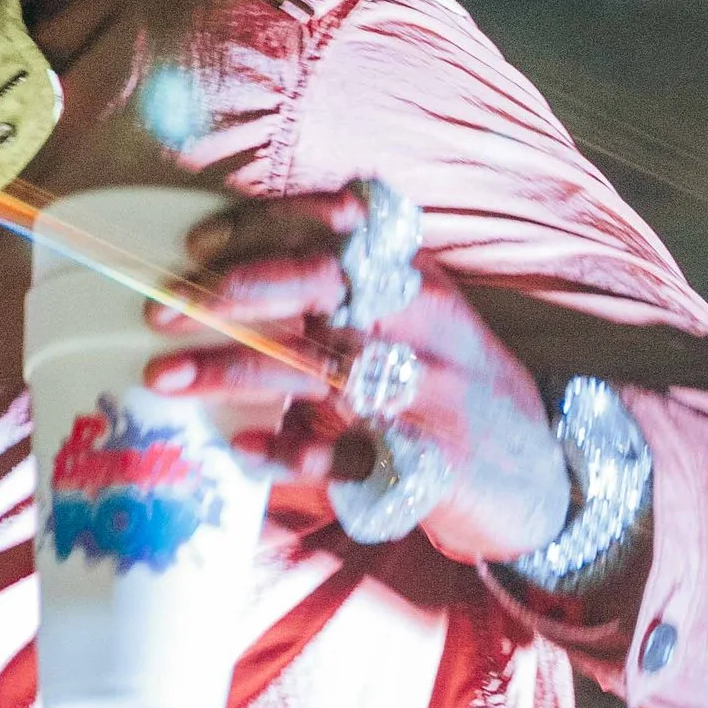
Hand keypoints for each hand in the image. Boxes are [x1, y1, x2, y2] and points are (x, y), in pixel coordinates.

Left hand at [142, 188, 570, 567]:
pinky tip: (242, 451)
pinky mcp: (427, 464)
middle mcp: (423, 326)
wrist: (546, 478)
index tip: (197, 244)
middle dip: (234, 294)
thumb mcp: (418, 326)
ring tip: (167, 376)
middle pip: (323, 288)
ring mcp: (428, 395)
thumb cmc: (452, 392)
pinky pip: (348, 458)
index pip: (338, 231)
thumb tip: (225, 283)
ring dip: (235, 370)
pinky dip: (291, 455)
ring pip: (321, 367)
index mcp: (417, 282)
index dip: (264, 228)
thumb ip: (347, 301)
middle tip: (161, 311)